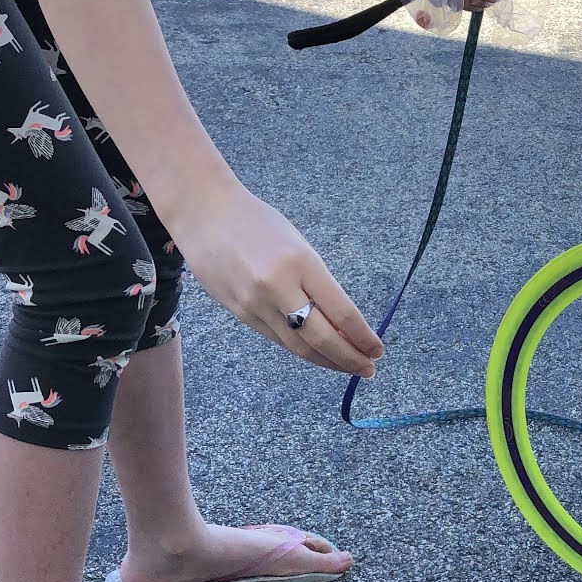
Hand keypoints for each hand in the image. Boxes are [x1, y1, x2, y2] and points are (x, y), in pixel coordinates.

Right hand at [168, 180, 384, 376]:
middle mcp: (277, 287)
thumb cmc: (256, 221)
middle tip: (368, 368)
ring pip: (297, 346)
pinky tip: (316, 353)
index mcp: (301, 262)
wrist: (203, 212)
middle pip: (321, 338)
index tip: (377, 349)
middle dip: (349, 359)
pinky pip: (276, 339)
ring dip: (326, 361)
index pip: (341, 312)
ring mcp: (254, 304)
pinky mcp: (238, 313)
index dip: (362, 337)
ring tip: (347, 366)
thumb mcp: (298, 244)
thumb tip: (343, 323)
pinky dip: (300, 349)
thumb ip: (318, 281)